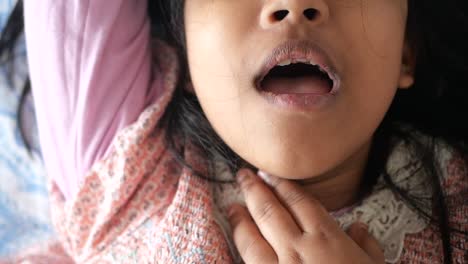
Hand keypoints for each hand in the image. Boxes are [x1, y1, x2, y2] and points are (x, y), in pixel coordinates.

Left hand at [228, 169, 384, 263]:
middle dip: (254, 190)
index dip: (282, 185)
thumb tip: (360, 229)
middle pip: (269, 211)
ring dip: (240, 220)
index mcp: (327, 239)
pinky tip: (237, 248)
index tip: (270, 175)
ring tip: (232, 207)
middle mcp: (298, 250)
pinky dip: (241, 255)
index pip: (299, 202)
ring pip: (251, 239)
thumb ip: (368, 246)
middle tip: (244, 176)